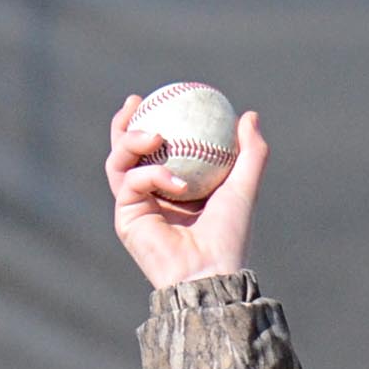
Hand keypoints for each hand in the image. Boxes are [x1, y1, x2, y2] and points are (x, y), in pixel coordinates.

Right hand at [105, 96, 268, 290]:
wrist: (214, 272)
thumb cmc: (230, 235)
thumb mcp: (244, 187)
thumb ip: (250, 153)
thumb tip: (249, 115)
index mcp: (175, 188)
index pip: (156, 149)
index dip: (151, 120)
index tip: (159, 96)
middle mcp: (151, 196)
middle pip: (125, 152)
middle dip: (124, 124)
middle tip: (136, 102)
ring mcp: (135, 207)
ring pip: (118, 162)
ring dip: (132, 142)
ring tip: (155, 134)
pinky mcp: (125, 218)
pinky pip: (131, 182)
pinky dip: (152, 176)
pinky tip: (175, 180)